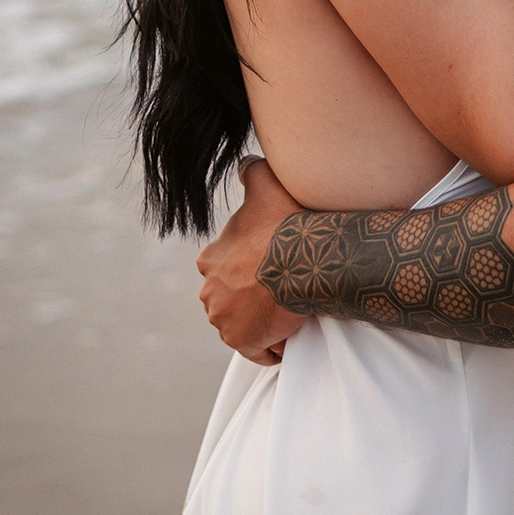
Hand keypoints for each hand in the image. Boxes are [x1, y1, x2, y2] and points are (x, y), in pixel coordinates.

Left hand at [197, 158, 306, 365]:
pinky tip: (289, 333)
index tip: (271, 267)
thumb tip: (245, 164)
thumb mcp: (266, 186)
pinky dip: (272, 346)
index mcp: (210, 259)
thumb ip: (252, 173)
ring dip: (262, 322)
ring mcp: (223, 319)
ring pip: (243, 325)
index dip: (248, 270)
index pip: (225, 270)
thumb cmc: (286, 222)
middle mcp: (209, 291)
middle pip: (232, 300)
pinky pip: (258, 350)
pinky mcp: (242, 341)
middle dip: (252, 298)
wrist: (304, 258)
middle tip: (283, 290)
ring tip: (289, 311)